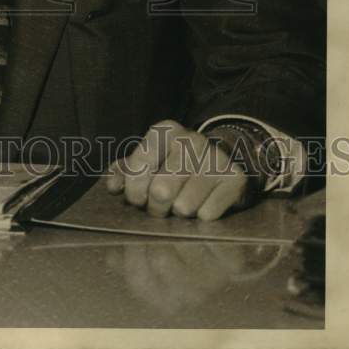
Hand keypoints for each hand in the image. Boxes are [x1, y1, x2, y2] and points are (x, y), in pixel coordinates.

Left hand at [106, 118, 249, 219]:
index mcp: (165, 131)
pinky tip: (203, 204)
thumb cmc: (172, 165)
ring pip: (184, 207)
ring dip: (179, 213)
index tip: (138, 197)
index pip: (138, 168)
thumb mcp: (146, 162)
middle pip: (161, 192)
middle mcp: (192, 139)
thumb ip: (123, 173)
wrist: (218, 161)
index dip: (134, 191)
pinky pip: (207, 215)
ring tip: (181, 204)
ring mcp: (216, 157)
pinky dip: (201, 217)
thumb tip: (113, 187)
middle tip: (159, 207)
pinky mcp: (235, 178)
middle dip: (155, 208)